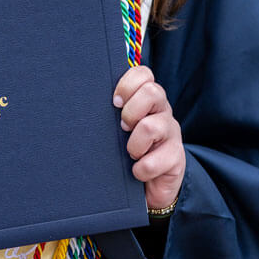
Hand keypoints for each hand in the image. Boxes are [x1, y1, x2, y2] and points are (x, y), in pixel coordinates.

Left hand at [114, 66, 184, 211]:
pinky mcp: (176, 157)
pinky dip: (140, 169)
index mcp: (147, 99)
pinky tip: (137, 172)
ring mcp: (171, 133)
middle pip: (153, 91)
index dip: (127, 84)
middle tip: (122, 127)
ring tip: (130, 153)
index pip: (143, 74)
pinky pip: (154, 162)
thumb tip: (82, 97)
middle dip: (131, 111)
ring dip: (134, 144)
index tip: (114, 102)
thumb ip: (109, 111)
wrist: (150, 184)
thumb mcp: (117, 127)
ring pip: (151, 127)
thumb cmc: (127, 149)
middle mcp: (162, 111)